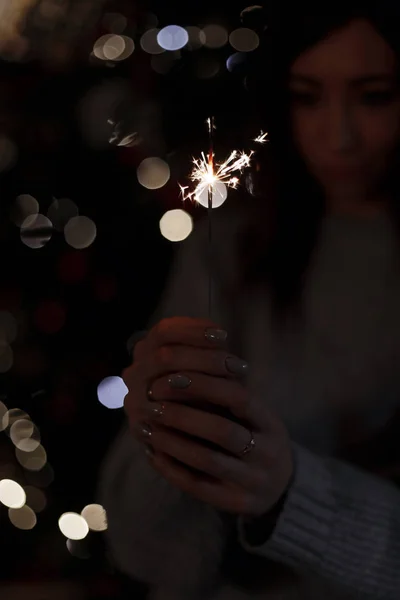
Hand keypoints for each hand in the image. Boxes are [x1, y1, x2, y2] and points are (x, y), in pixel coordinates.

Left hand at [122, 317, 293, 517]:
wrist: (281, 486)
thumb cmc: (256, 437)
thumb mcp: (253, 414)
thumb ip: (226, 392)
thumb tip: (182, 362)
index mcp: (271, 423)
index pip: (238, 397)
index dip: (203, 385)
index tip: (170, 377)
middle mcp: (267, 452)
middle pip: (222, 430)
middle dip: (182, 415)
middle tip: (151, 401)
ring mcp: (253, 481)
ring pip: (207, 459)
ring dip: (172, 441)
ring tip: (145, 425)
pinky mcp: (237, 504)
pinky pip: (198, 486)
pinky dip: (172, 468)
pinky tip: (152, 452)